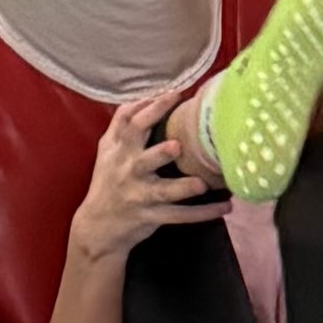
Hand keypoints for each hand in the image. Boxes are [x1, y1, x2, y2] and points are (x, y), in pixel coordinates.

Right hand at [67, 85, 227, 262]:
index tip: (175, 95)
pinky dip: (202, 213)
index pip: (130, 125)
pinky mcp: (151, 216)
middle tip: (178, 146)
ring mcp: (139, 196)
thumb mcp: (108, 150)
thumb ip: (123, 123)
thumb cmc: (108, 180)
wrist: (97, 226)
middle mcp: (128, 172)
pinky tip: (225, 207)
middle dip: (160, 154)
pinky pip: (179, 215)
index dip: (151, 108)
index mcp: (118, 151)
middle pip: (143, 161)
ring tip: (202, 184)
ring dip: (183, 188)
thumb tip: (148, 96)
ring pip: (163, 192)